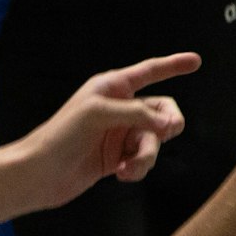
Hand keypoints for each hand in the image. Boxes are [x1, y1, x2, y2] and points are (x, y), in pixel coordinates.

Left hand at [18, 53, 200, 210]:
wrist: (39, 174)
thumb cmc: (61, 135)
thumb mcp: (100, 114)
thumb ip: (138, 114)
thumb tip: (170, 125)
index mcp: (112, 87)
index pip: (150, 71)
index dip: (173, 65)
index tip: (196, 61)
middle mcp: (119, 108)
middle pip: (162, 111)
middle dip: (168, 124)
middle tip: (168, 133)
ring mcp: (119, 134)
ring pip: (154, 140)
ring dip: (146, 155)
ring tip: (128, 167)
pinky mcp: (118, 158)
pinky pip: (143, 160)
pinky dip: (137, 168)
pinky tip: (121, 174)